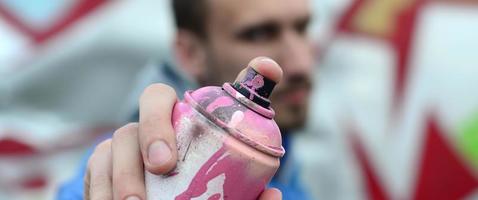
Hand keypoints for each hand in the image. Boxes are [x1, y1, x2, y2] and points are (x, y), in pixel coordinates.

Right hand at [84, 57, 282, 199]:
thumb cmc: (208, 181)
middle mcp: (143, 131)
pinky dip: (97, 194)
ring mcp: (118, 152)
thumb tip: (274, 192)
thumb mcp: (230, 171)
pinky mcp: (100, 173)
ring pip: (103, 157)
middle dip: (129, 168)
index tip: (164, 162)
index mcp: (175, 120)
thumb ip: (250, 179)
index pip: (157, 98)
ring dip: (111, 186)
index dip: (155, 122)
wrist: (183, 193)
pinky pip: (92, 178)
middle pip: (126, 132)